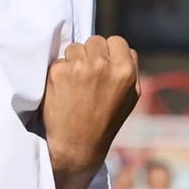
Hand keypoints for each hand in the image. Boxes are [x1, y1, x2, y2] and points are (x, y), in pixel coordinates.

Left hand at [41, 36, 140, 188]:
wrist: (76, 147)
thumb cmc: (105, 123)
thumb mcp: (130, 98)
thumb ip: (129, 70)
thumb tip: (121, 49)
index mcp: (125, 71)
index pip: (117, 41)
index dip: (109, 52)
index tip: (103, 66)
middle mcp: (103, 65)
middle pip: (95, 41)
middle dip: (91, 54)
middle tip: (87, 77)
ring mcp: (79, 67)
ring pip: (74, 47)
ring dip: (73, 61)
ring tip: (75, 85)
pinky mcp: (58, 72)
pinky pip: (58, 60)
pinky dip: (59, 72)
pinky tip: (63, 90)